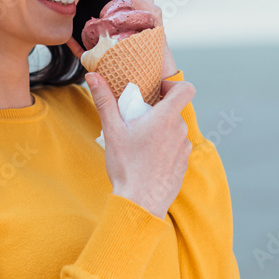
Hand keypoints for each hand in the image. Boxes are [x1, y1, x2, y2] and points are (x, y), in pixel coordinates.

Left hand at [66, 0, 177, 78]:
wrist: (148, 79)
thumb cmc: (123, 61)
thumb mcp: (99, 49)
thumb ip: (84, 43)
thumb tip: (65, 38)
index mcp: (124, 6)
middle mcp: (139, 5)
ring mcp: (150, 13)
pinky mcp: (158, 23)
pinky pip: (150, 8)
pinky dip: (137, 4)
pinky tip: (123, 2)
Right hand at [85, 72, 194, 218]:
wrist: (140, 202)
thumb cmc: (126, 166)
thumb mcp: (112, 130)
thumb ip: (104, 100)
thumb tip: (93, 76)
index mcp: (165, 118)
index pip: (186, 89)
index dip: (173, 85)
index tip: (156, 91)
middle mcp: (180, 131)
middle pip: (174, 110)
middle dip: (156, 111)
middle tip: (136, 120)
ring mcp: (183, 149)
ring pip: (174, 129)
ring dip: (160, 129)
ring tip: (139, 142)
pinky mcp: (183, 164)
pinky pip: (175, 147)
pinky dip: (164, 147)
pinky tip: (147, 158)